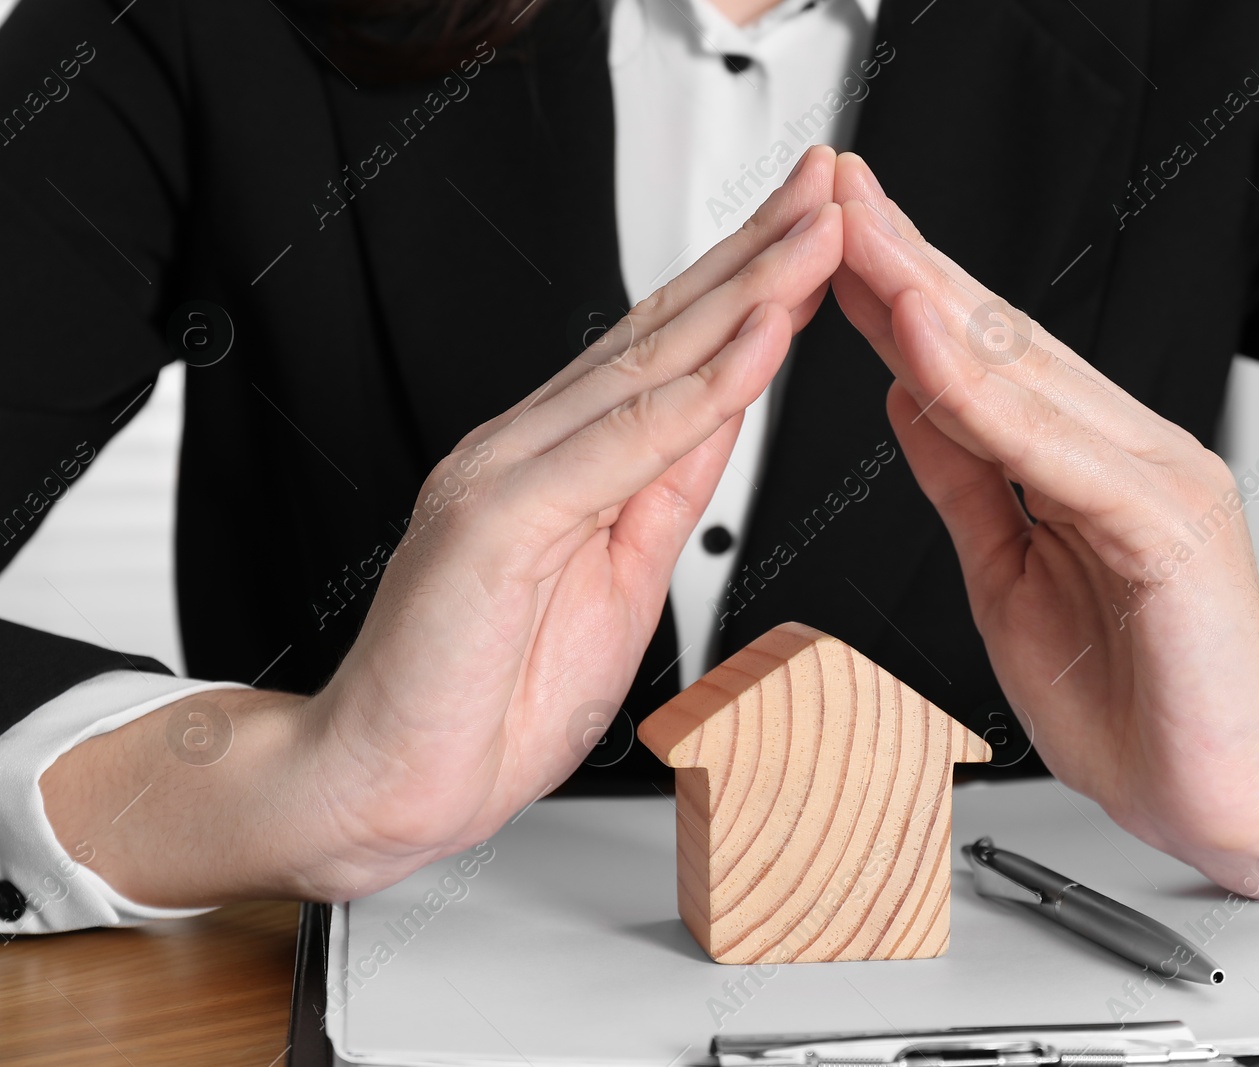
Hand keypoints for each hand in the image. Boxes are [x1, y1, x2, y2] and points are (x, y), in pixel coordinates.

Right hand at [41, 147, 844, 907]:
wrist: (381, 783)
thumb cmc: (483, 696)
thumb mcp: (617, 580)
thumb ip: (662, 488)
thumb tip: (718, 414)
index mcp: (558, 462)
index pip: (669, 354)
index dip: (748, 290)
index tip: (817, 241)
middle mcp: (528, 447)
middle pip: (663, 332)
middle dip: (757, 257)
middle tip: (830, 188)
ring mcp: (505, 474)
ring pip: (648, 367)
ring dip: (744, 296)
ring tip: (817, 237)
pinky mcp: (495, 520)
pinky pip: (617, 448)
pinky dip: (696, 393)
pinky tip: (755, 341)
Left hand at [830, 153, 1258, 914]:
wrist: (1226, 798)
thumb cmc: (1132, 699)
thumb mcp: (1007, 576)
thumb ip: (965, 481)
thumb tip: (907, 395)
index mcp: (1087, 461)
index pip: (980, 358)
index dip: (902, 292)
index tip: (832, 240)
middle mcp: (1128, 451)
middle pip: (1000, 339)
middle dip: (908, 261)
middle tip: (835, 189)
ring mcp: (1158, 480)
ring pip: (1028, 376)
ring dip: (934, 301)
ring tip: (863, 239)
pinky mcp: (1171, 529)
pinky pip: (1060, 453)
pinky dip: (988, 399)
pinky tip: (928, 348)